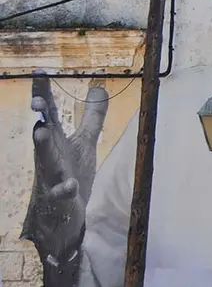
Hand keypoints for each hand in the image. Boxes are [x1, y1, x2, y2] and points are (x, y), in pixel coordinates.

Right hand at [21, 74, 107, 263]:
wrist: (63, 215)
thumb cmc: (71, 172)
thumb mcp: (85, 142)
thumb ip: (92, 117)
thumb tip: (99, 87)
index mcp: (56, 140)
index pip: (50, 114)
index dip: (44, 93)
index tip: (39, 71)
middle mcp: (50, 156)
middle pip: (43, 133)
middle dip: (40, 117)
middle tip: (37, 101)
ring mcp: (52, 177)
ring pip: (45, 161)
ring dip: (42, 147)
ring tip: (40, 132)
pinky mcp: (60, 199)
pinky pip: (60, 193)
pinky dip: (65, 189)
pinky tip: (71, 184)